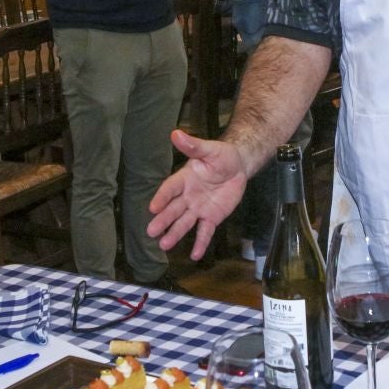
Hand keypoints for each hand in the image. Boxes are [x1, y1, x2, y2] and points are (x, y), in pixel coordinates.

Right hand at [147, 130, 249, 258]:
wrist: (237, 166)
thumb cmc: (220, 156)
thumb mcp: (209, 149)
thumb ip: (193, 145)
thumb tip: (176, 133)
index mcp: (185, 178)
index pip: (170, 189)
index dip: (162, 197)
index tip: (152, 207)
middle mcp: (188, 196)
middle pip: (173, 209)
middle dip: (163, 220)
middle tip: (151, 231)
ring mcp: (198, 208)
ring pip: (184, 223)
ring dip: (175, 234)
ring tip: (164, 245)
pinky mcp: (211, 217)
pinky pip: (205, 231)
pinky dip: (200, 243)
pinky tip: (194, 255)